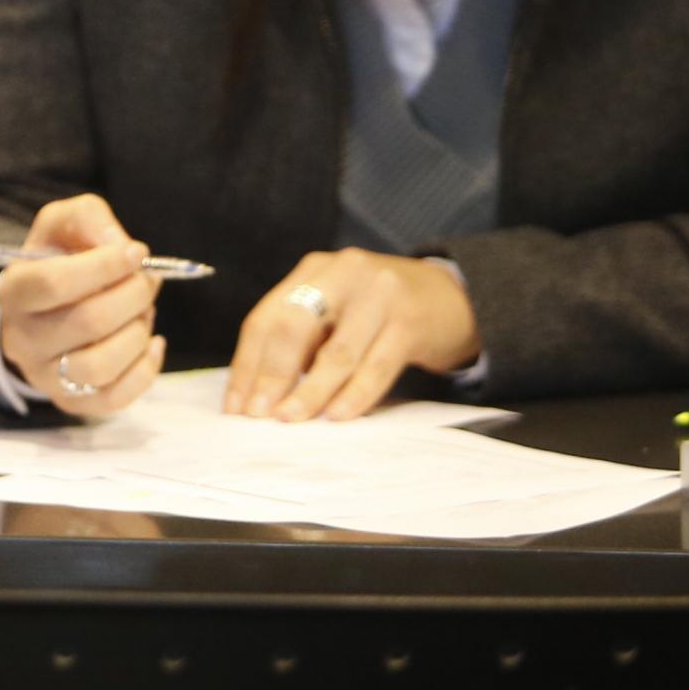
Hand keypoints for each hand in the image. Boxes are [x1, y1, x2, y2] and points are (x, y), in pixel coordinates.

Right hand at [0, 194, 163, 418]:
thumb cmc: (56, 262)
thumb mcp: (62, 225)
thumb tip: (118, 246)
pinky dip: (145, 368)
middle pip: (88, 322)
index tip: (137, 252)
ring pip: (101, 366)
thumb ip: (88, 218)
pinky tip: (150, 342)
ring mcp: (45, 377)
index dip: (104, 266)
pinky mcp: (72, 402)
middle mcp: (22, 339)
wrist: (40, 311)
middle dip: (133, 295)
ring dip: (138, 332)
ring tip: (142, 312)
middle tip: (148, 280)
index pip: (55, 282)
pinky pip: (116, 398)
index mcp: (14, 292)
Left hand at [224, 249, 479, 421]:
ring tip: (291, 419)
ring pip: (336, 352)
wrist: (452, 298)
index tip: (236, 405)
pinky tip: (337, 415)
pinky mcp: (410, 321)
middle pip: (293, 327)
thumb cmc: (380, 311)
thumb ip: (303, 338)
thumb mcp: (338, 309)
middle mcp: (343, 274)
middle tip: (258, 414)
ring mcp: (379, 295)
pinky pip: (376, 366)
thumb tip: (259, 391)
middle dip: (271, 374)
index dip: (248, 364)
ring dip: (310, 391)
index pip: (267, 318)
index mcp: (315, 270)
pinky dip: (354, 394)